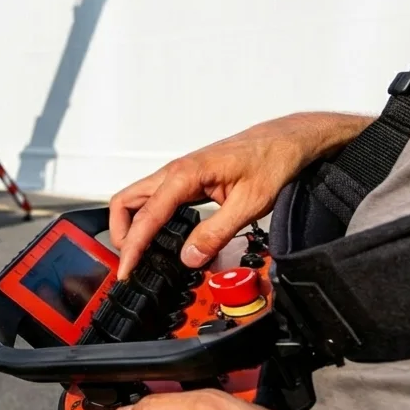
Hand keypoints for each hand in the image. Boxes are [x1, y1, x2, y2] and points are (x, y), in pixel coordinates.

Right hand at [109, 111, 372, 278]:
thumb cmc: (273, 159)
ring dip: (133, 227)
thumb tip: (190, 257)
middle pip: (126, 203)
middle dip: (121, 235)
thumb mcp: (249, 204)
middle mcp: (176, 172)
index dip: (132, 247)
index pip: (145, 216)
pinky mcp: (188, 180)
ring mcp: (180, 175)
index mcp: (185, 174)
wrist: (288, 139)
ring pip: (138, 200)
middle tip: (130, 263)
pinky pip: (157, 200)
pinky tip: (161, 237)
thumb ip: (216, 233)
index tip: (126, 270)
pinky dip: (150, 220)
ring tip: (141, 255)